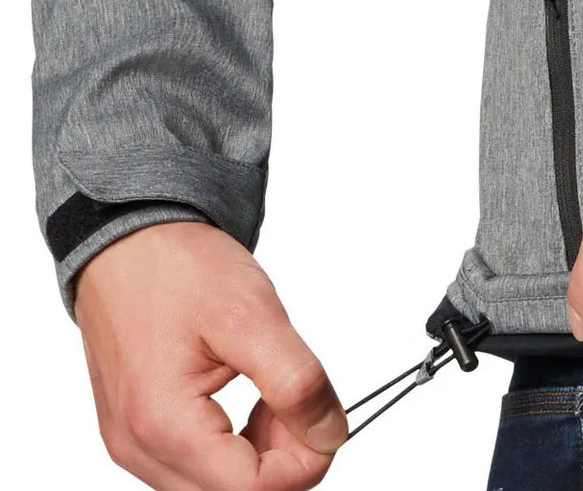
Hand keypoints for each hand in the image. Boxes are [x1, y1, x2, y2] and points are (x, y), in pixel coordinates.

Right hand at [75, 221, 345, 490]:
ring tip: (274, 395)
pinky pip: (196, 465)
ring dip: (260, 454)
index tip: (324, 415)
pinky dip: (236, 445)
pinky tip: (252, 403)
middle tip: (300, 401)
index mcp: (163, 424)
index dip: (306, 460)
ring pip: (215, 486)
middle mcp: (138, 446)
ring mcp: (133, 441)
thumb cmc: (177, 266)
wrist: (130, 238)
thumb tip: (331, 433)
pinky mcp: (138, 429)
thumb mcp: (254, 316)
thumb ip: (297, 382)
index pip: (254, 490)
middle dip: (283, 459)